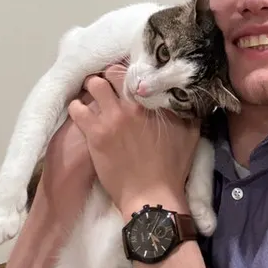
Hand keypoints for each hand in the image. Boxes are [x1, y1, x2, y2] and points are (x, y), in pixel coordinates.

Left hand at [68, 73, 200, 220]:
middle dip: (108, 76)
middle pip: (112, 72)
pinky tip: (82, 114)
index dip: (129, 71)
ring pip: (92, 85)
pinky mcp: (94, 134)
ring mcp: (111, 118)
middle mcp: (131, 104)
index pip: (137, 71)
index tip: (128, 77)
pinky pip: (77, 109)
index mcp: (153, 101)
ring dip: (91, 89)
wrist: (152, 196)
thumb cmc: (173, 166)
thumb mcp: (190, 132)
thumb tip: (187, 93)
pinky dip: (77, 108)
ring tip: (92, 98)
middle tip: (108, 85)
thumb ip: (187, 109)